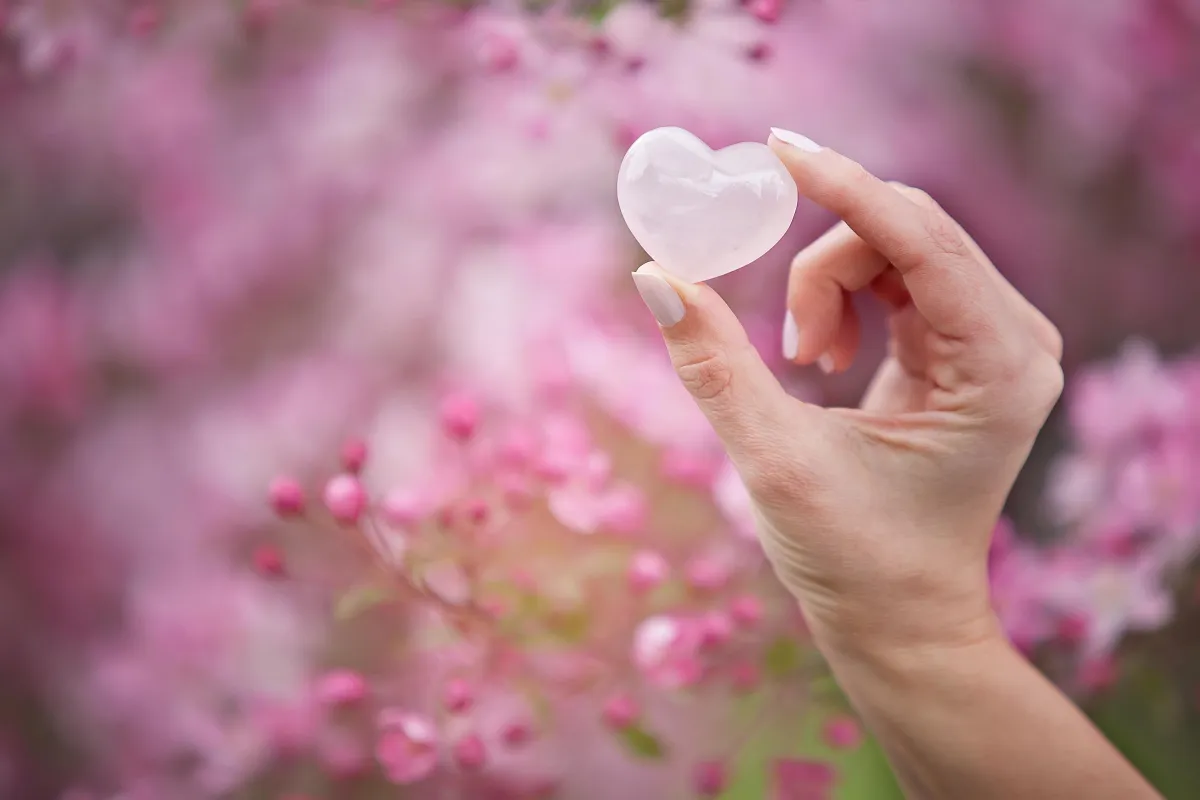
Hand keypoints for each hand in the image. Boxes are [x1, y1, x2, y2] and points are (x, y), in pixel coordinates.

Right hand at [631, 131, 1063, 657]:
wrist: (901, 618)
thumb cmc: (853, 558)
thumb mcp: (774, 459)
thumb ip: (715, 364)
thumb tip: (654, 275)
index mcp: (995, 368)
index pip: (920, 238)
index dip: (843, 186)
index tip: (773, 149)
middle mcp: (1014, 341)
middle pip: (907, 230)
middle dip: (824, 264)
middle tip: (783, 339)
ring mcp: (995, 340)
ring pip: (894, 246)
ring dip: (827, 287)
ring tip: (803, 365)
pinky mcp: (965, 344)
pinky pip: (895, 273)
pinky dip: (841, 297)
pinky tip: (822, 359)